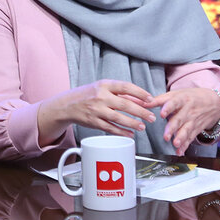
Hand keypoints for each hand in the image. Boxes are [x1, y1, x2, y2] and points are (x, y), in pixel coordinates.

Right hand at [38, 79, 155, 142]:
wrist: (67, 105)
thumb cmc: (87, 94)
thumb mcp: (102, 88)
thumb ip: (120, 93)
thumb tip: (140, 99)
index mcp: (104, 85)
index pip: (126, 87)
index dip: (140, 93)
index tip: (150, 99)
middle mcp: (100, 97)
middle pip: (125, 104)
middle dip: (141, 111)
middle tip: (151, 117)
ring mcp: (96, 110)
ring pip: (118, 118)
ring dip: (133, 123)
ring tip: (142, 126)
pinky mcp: (93, 122)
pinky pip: (110, 128)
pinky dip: (121, 132)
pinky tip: (130, 134)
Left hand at [148, 86, 219, 153]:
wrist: (213, 102)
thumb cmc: (190, 97)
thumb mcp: (176, 94)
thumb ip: (158, 99)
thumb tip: (141, 102)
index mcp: (182, 99)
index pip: (174, 102)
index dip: (168, 108)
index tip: (162, 114)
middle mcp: (188, 110)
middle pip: (179, 119)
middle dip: (173, 128)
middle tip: (166, 136)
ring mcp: (193, 120)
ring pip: (186, 129)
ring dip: (181, 138)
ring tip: (175, 144)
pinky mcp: (196, 129)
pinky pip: (190, 138)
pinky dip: (185, 146)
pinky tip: (180, 152)